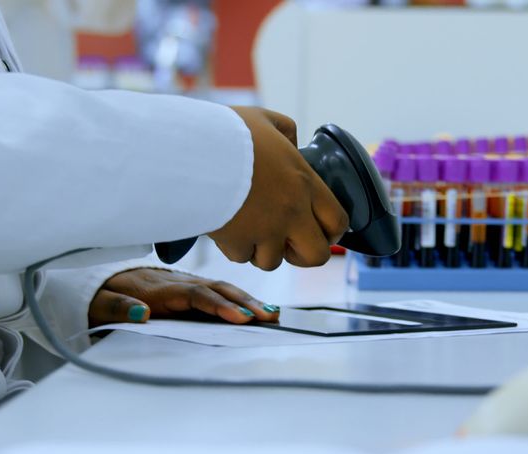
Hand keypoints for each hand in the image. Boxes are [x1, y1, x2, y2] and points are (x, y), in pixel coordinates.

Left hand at [87, 268, 279, 327]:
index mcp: (159, 289)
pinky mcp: (190, 289)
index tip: (239, 317)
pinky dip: (240, 299)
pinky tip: (259, 308)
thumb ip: (118, 308)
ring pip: (222, 289)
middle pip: (217, 289)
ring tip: (273, 313)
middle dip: (244, 301)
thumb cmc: (101, 297)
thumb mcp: (99, 304)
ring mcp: (186, 285)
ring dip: (248, 300)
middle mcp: (177, 283)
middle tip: (268, 316)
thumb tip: (141, 313)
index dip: (218, 305)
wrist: (98, 281)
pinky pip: (218, 292)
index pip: (195, 296)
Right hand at [208, 106, 348, 270]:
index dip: (333, 232)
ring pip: (273, 261)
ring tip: (250, 229)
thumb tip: (292, 143)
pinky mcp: (237, 243)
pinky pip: (242, 256)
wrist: (190, 152)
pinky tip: (228, 226)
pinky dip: (236, 247)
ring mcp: (265, 231)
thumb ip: (287, 131)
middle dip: (304, 253)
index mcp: (304, 182)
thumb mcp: (264, 119)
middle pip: (317, 256)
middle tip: (290, 243)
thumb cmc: (226, 133)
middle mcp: (291, 212)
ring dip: (263, 249)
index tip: (323, 231)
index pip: (337, 221)